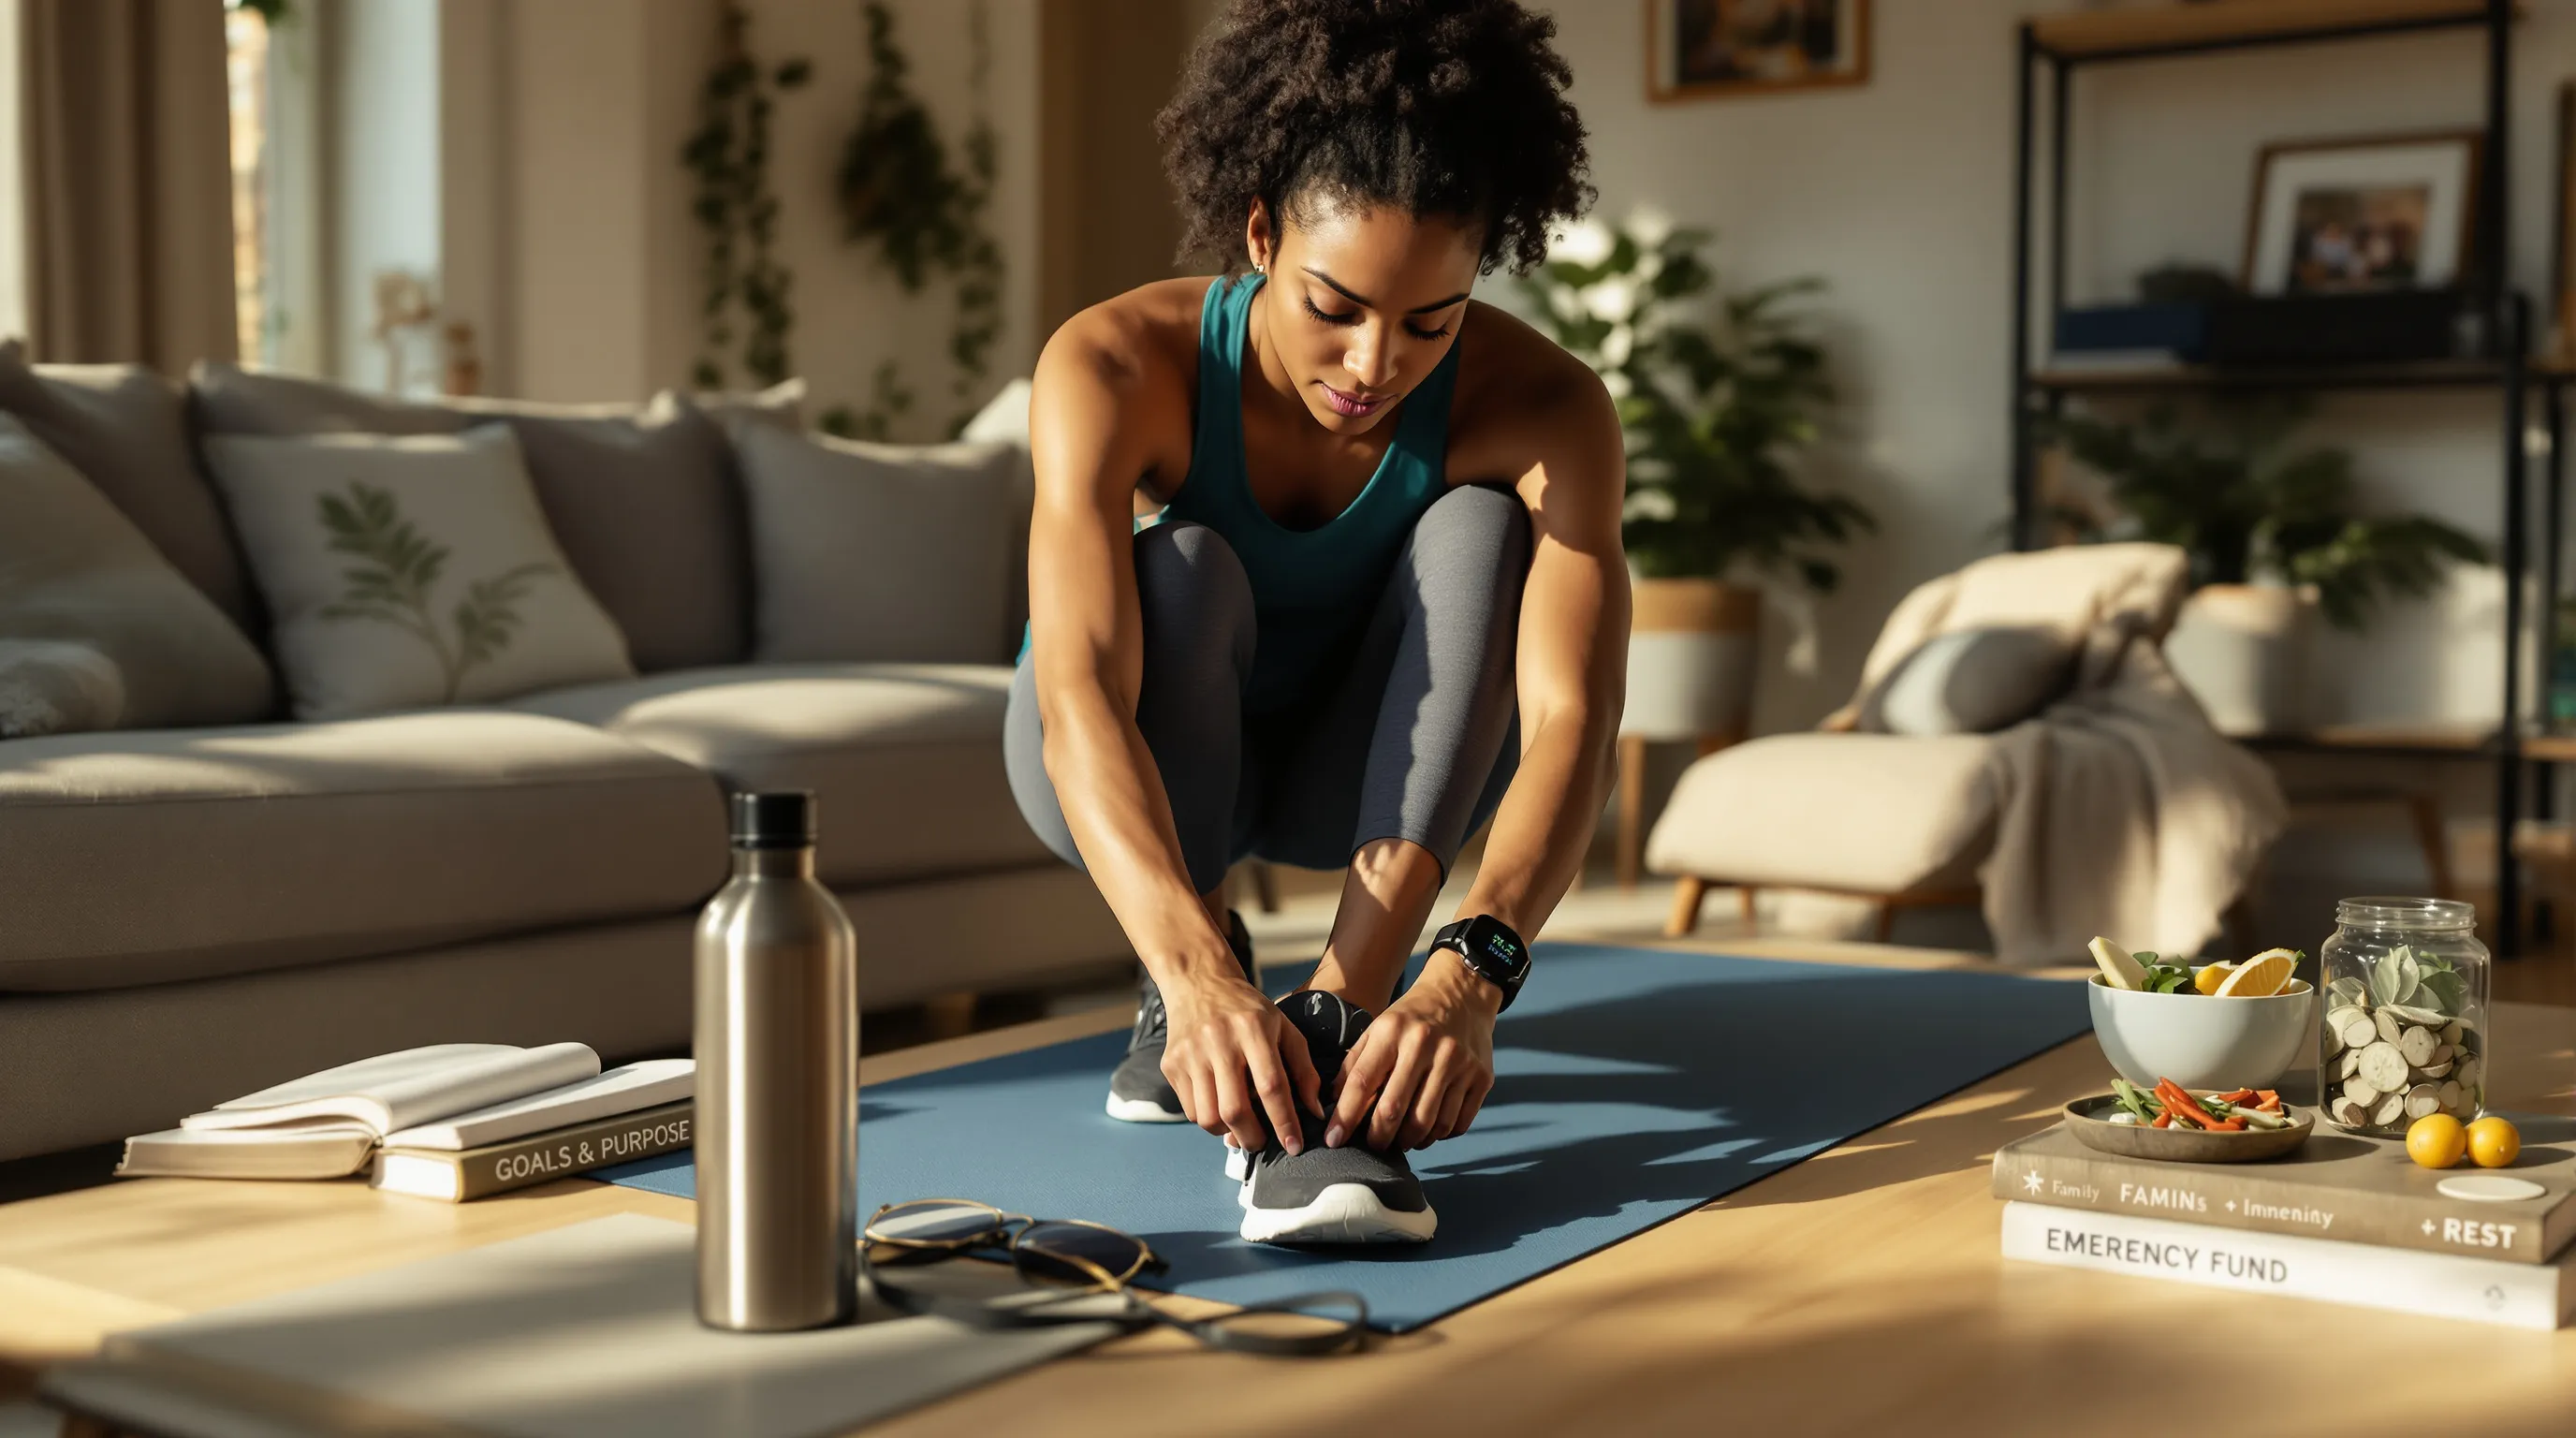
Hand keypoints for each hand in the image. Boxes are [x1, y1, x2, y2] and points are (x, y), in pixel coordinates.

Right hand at [1160, 966, 1322, 1153]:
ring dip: (1228, 1133)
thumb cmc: (1248, 1010)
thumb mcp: (1283, 1027)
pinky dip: (1208, 1121)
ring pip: (1208, 1117)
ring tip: (1241, 1127)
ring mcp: (1190, 1054)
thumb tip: (1315, 1112)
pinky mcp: (1171, 1064)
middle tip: (1263, 1143)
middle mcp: (1218, 1041)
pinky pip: (1190, 1111)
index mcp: (1252, 1029)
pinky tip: (1220, 1109)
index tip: (1294, 1146)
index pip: (1271, 1085)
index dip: (1285, 1121)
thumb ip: (1303, 1069)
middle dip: (1253, 1138)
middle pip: (1235, 1109)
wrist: (1198, 982)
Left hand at [1327, 953, 1498, 1150]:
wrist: (1462, 994)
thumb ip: (1355, 1064)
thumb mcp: (1378, 1029)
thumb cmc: (1412, 1019)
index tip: (1333, 1140)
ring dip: (1411, 1141)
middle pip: (1395, 1109)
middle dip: (1379, 1138)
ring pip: (1429, 1123)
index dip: (1344, 1116)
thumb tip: (1335, 1105)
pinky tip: (1430, 1130)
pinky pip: (1458, 1123)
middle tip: (1374, 1146)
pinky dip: (1440, 1136)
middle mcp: (1426, 1046)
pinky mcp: (1482, 1077)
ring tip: (1403, 1140)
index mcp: (1393, 1031)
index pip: (1362, 1082)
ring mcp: (1458, 1063)